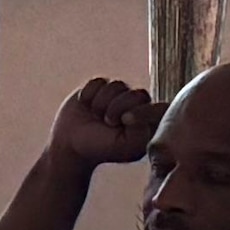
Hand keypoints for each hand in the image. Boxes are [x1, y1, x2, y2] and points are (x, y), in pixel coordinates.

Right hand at [44, 75, 158, 172]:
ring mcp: (118, 95)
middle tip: (108, 121)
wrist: (70, 144)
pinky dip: (89, 94)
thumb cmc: (100, 148)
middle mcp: (136, 105)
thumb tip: (136, 111)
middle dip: (119, 106)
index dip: (142, 111)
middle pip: (138, 94)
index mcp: (147, 122)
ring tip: (96, 116)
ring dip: (102, 102)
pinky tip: (85, 105)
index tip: (125, 121)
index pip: (160, 108)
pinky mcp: (99, 87)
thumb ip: (139, 132)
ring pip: (117, 85)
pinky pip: (99, 81)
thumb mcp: (124, 147)